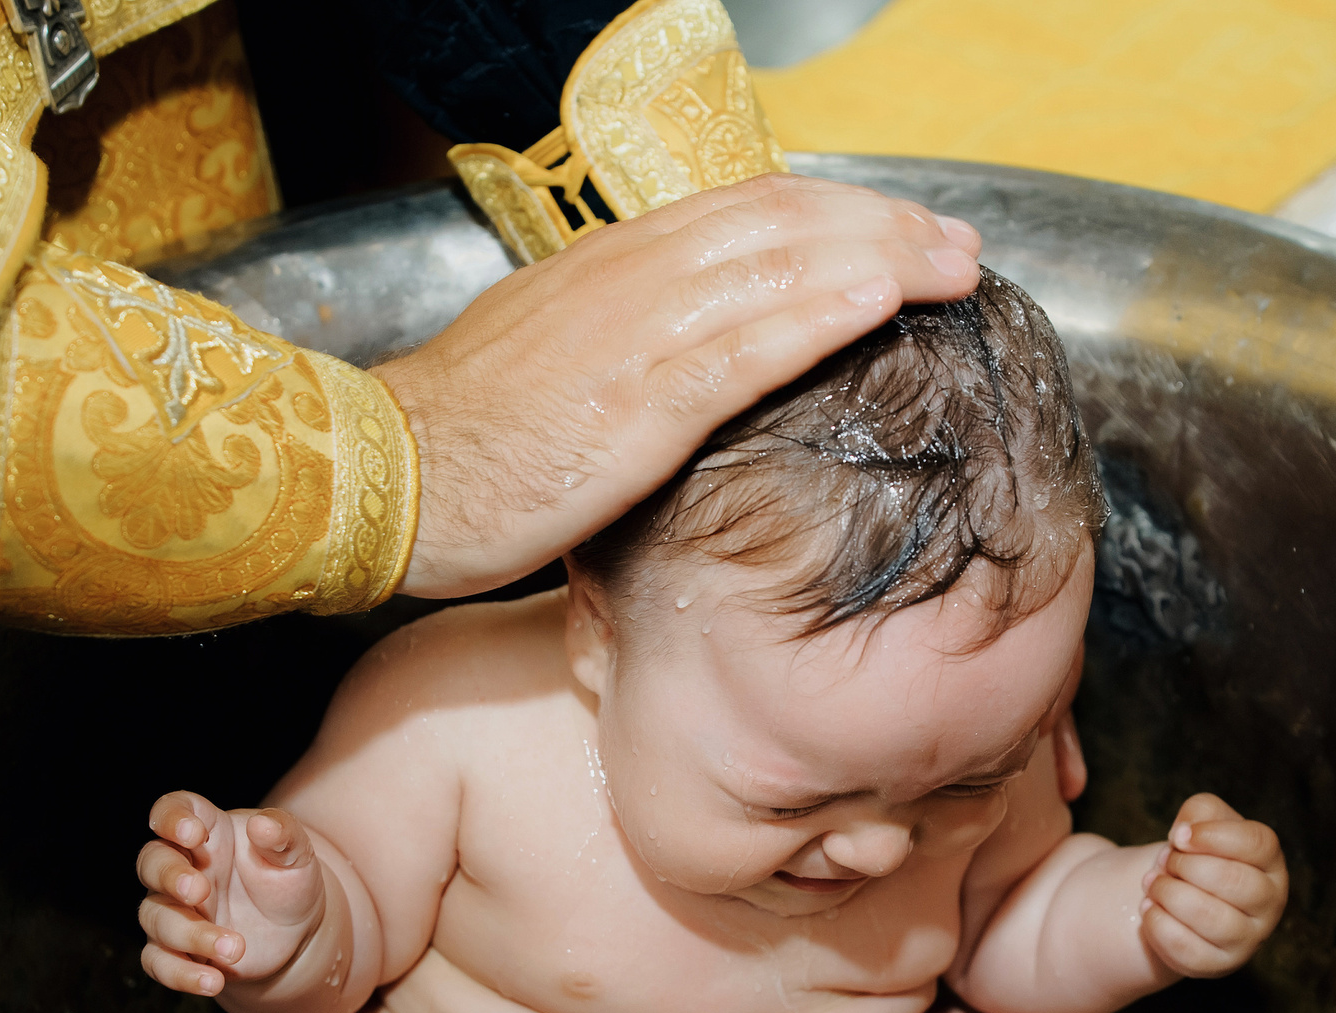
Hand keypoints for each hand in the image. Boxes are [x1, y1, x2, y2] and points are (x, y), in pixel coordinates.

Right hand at [136, 791, 326, 995]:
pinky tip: (213, 983)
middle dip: (170, 877)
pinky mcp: (176, 950)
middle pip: (151, 863)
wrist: (294, 933)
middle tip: (200, 891)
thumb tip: (263, 825)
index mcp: (207, 831)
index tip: (192, 833)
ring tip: (236, 949)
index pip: (172, 810)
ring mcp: (174, 910)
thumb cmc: (287, 881)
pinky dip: (181, 975)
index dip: (171, 818)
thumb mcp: (295, 855)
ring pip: (156, 918)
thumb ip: (283, 836)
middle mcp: (181, 867)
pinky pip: (159, 962)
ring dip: (191, 934)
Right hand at [375, 174, 982, 598]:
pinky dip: (818, 316)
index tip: (903, 233)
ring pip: (780, 268)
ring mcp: (636, 337)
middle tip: (957, 245)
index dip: (840, 213)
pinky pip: (744, 347)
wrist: (379, 477)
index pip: (749, 211)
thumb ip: (621, 345)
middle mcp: (632, 281)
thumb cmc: (460, 442)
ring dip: (880, 260)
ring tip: (952, 266)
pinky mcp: (636, 406)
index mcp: (614, 268)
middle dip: (882, 226)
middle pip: (784, 222)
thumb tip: (687, 359)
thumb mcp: (548, 368)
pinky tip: (879, 304)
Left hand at [1140, 794, 1285, 977]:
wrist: (1181, 897)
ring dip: (1170, 895)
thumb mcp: (1203, 821)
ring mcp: (1249, 938)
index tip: (1179, 836)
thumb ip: (1200, 812)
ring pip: (1213, 918)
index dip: (1213, 836)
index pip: (1258, 843)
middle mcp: (1270, 902)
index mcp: (1271, 863)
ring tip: (1152, 884)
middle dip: (1187, 867)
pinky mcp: (1221, 964)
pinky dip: (1159, 925)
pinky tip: (1148, 909)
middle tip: (1165, 862)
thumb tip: (1186, 833)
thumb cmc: (1199, 854)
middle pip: (1234, 881)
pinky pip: (1189, 951)